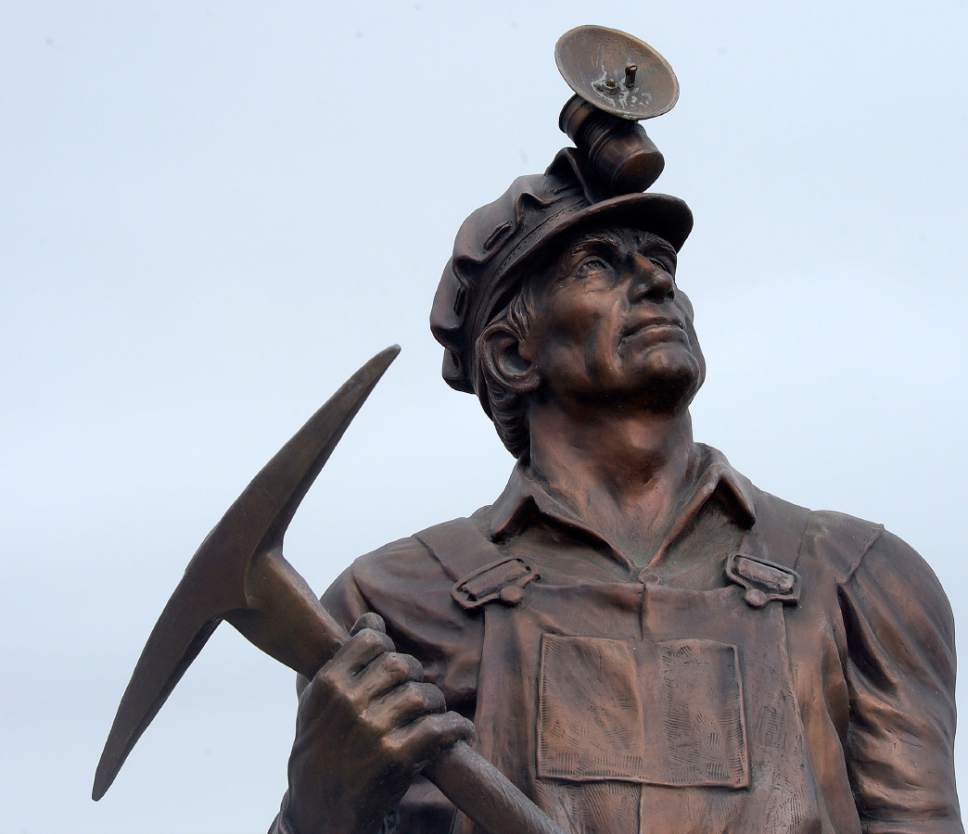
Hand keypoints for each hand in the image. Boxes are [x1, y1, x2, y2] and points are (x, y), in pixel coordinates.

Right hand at [282, 613, 473, 833]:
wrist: (318, 810)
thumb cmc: (320, 749)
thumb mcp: (317, 702)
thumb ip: (344, 660)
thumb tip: (372, 619)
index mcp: (329, 684)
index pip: (371, 640)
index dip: (388, 648)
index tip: (392, 665)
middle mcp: (350, 703)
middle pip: (402, 664)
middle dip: (416, 674)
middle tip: (417, 693)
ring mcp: (374, 730)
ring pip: (423, 694)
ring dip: (436, 702)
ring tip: (434, 712)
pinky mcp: (397, 758)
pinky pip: (439, 729)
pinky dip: (456, 727)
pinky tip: (460, 731)